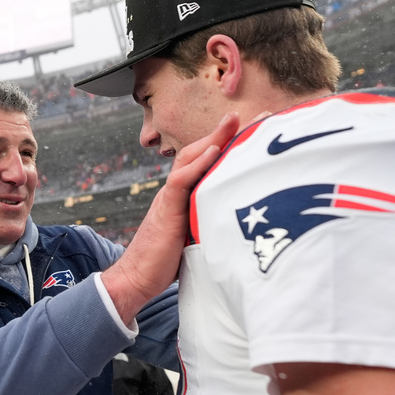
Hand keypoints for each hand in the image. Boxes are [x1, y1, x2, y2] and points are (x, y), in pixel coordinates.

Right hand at [102, 112, 239, 321]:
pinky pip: (180, 181)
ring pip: (190, 159)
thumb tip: (243, 226)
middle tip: (258, 115)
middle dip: (226, 132)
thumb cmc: (167, 264)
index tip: (255, 129)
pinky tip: (213, 150)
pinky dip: (196, 164)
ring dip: (213, 138)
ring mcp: (170, 198)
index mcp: (186, 196)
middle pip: (201, 152)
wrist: (136, 280)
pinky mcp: (166, 211)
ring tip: (233, 121)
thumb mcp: (198, 238)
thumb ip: (213, 224)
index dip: (229, 144)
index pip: (208, 162)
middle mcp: (178, 191)